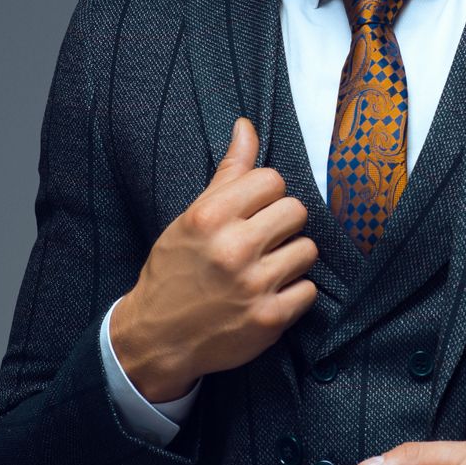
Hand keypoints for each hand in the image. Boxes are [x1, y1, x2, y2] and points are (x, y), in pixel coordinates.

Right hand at [110, 117, 317, 400]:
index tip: (251, 212)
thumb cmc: (175, 269)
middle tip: (261, 241)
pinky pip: (309, 290)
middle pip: (296, 211)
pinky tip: (269, 295)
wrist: (156, 337)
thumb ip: (228, 173)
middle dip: (282, 224)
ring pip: (308, 250)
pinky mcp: (269, 318)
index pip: (272, 179)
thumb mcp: (192, 217)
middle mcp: (233, 248)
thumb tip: (247, 127)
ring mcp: (253, 285)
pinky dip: (294, 293)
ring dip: (291, 259)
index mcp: (211, 217)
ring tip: (265, 268)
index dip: (265, 195)